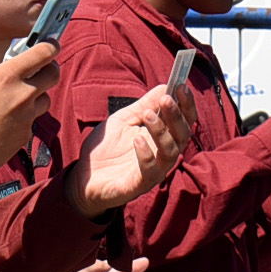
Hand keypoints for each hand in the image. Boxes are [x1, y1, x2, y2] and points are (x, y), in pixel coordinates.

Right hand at [0, 45, 56, 178]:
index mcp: (6, 77)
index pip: (43, 54)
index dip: (51, 46)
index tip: (51, 45)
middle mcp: (22, 95)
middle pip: (54, 74)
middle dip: (51, 67)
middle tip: (41, 67)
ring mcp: (27, 117)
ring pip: (45, 99)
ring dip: (37, 94)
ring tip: (18, 96)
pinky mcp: (25, 135)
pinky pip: (32, 120)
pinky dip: (24, 116)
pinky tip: (5, 120)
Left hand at [64, 86, 190, 215]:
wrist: (84, 177)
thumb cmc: (106, 149)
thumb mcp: (123, 120)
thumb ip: (143, 105)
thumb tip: (165, 86)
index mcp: (162, 137)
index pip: (184, 120)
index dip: (186, 104)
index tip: (181, 86)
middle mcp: (162, 154)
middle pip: (182, 135)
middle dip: (176, 115)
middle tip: (166, 99)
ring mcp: (153, 171)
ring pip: (170, 152)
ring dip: (161, 131)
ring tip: (147, 115)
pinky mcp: (139, 185)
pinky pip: (151, 171)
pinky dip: (147, 154)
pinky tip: (137, 139)